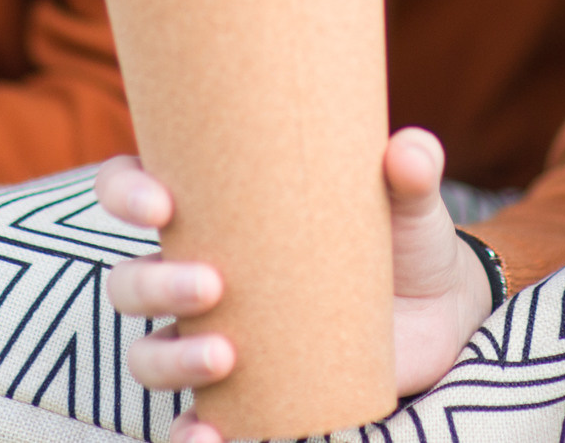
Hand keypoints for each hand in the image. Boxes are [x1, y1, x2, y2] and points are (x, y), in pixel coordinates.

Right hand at [97, 128, 492, 442]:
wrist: (439, 312)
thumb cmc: (403, 237)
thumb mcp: (409, 201)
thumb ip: (412, 169)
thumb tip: (410, 151)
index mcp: (217, 212)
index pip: (133, 190)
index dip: (125, 192)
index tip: (161, 203)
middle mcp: (200, 275)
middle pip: (130, 282)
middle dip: (154, 284)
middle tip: (214, 284)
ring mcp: (216, 339)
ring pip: (149, 354)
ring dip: (170, 359)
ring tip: (226, 356)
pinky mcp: (244, 398)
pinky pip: (193, 423)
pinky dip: (187, 434)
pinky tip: (208, 436)